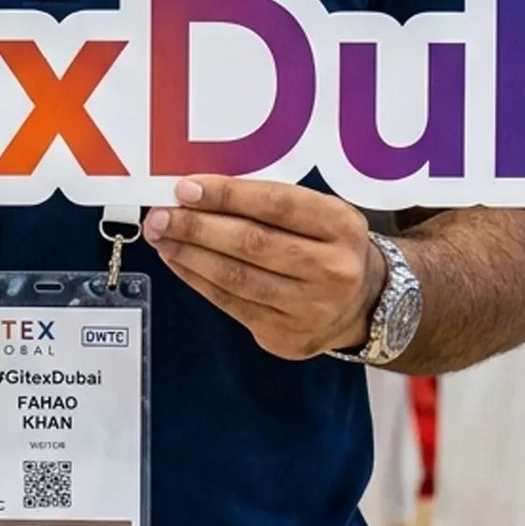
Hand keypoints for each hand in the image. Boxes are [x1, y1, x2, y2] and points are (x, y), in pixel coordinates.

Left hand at [143, 176, 384, 361]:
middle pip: (252, 244)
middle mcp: (331, 270)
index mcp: (341, 226)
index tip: (185, 188)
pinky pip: (231, 304)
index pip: (277, 204)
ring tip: (162, 237)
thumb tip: (198, 192)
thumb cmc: (328, 245)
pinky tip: (178, 262)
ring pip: (236, 278)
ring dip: (189, 255)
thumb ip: (271, 203)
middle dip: (197, 227)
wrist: (365, 305)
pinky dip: (198, 280)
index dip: (227, 195)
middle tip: (160, 215)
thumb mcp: (320, 214)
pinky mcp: (285, 337)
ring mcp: (309, 309)